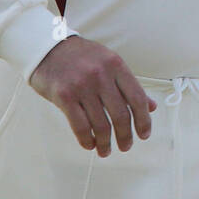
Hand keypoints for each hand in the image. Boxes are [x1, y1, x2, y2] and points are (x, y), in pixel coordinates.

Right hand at [29, 36, 156, 155]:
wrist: (47, 47)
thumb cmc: (82, 56)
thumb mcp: (109, 63)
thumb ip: (129, 85)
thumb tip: (151, 106)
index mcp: (116, 65)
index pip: (137, 97)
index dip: (143, 120)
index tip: (144, 134)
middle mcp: (101, 75)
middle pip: (120, 114)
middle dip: (125, 136)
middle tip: (126, 146)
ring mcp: (82, 86)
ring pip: (101, 124)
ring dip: (105, 143)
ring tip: (106, 150)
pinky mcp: (64, 96)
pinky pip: (80, 126)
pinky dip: (87, 140)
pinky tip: (90, 145)